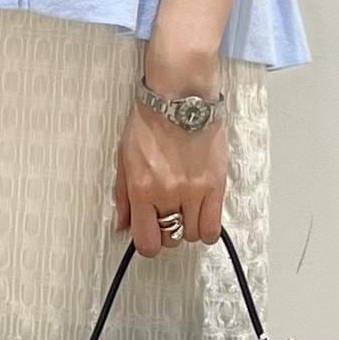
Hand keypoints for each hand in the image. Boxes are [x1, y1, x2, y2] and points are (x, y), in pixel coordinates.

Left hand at [114, 90, 227, 258]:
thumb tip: (123, 226)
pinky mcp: (215, 185)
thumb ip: (123, 196)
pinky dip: (206, 229)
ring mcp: (194, 191)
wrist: (180, 95)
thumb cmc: (151, 120)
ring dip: (187, 228)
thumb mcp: (124, 158)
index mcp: (142, 189)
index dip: (148, 244)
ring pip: (191, 235)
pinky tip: (201, 216)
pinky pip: (212, 227)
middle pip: (170, 239)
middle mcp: (168, 194)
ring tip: (185, 211)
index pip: (146, 241)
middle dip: (166, 232)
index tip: (150, 235)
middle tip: (166, 217)